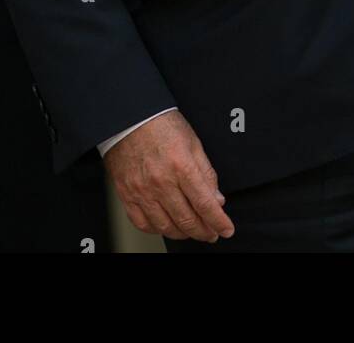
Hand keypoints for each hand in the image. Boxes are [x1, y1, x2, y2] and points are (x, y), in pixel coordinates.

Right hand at [103, 108, 235, 241]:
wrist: (130, 118)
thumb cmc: (161, 125)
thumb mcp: (193, 142)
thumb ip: (206, 173)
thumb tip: (217, 199)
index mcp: (181, 165)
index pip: (205, 204)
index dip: (219, 221)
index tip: (226, 229)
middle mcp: (161, 181)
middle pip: (187, 219)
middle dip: (204, 231)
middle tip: (211, 232)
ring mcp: (142, 190)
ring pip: (166, 226)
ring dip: (183, 234)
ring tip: (191, 230)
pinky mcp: (127, 194)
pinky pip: (143, 223)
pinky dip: (157, 230)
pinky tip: (166, 225)